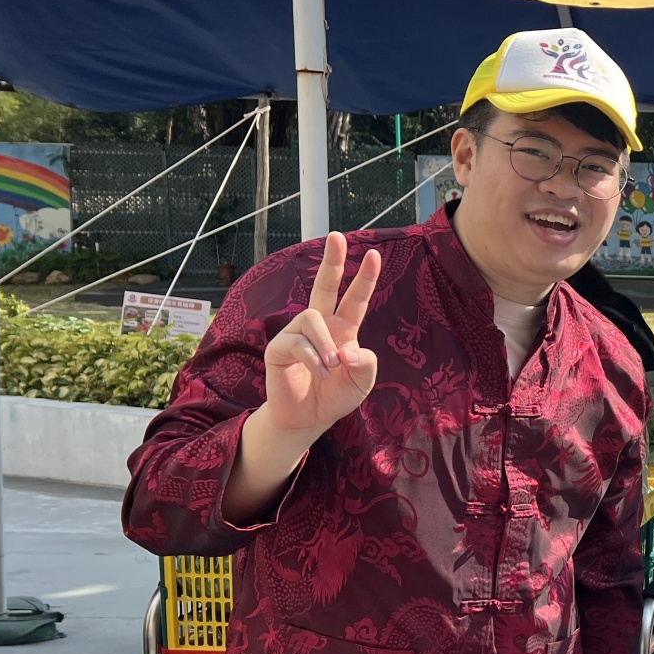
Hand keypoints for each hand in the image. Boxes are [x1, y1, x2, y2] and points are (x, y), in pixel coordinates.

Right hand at [263, 231, 381, 437]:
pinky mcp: (279, 347)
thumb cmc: (335, 396)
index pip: (355, 299)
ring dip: (325, 344)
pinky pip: (297, 342)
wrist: (308, 418)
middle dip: (332, 261)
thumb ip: (366, 365)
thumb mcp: (362, 383)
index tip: (375, 254)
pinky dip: (312, 359)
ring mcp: (297, 334)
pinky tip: (319, 373)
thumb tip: (349, 351)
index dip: (365, 278)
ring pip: (311, 318)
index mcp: (343, 329)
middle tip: (337, 235)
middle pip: (324, 286)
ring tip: (331, 367)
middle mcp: (320, 326)